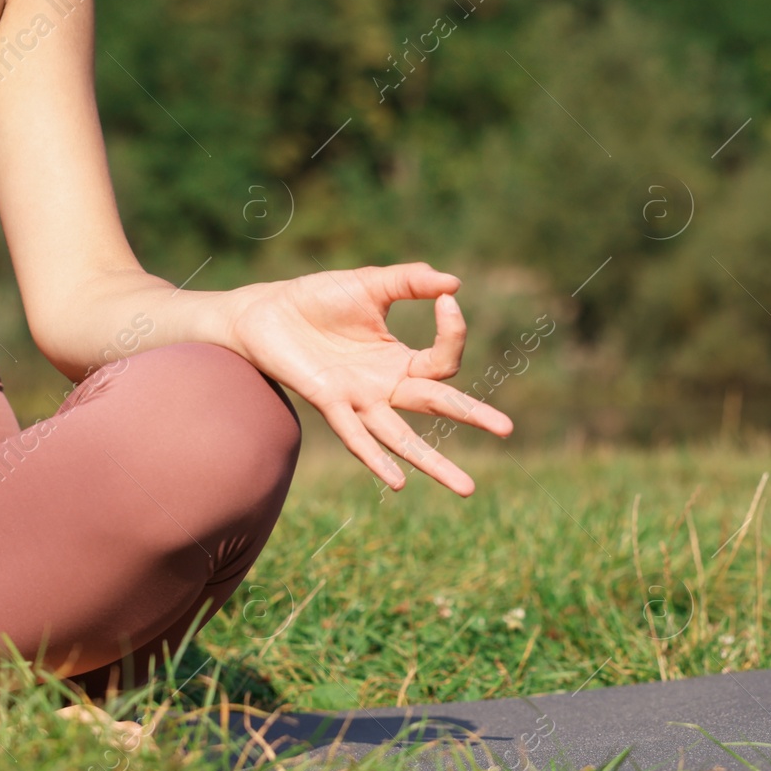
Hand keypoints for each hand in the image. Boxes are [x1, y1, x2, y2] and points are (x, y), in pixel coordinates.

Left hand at [224, 262, 513, 495]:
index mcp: (398, 360)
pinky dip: (377, 460)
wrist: (263, 312)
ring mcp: (358, 399)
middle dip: (473, 416)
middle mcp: (384, 386)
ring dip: (434, 462)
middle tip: (507, 429)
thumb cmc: (316, 300)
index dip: (453, 332)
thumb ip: (410, 281)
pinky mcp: (328, 402)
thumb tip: (454, 284)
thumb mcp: (370, 284)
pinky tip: (397, 482)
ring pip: (403, 438)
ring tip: (467, 488)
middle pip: (438, 404)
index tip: (448, 301)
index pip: (442, 361)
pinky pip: (357, 438)